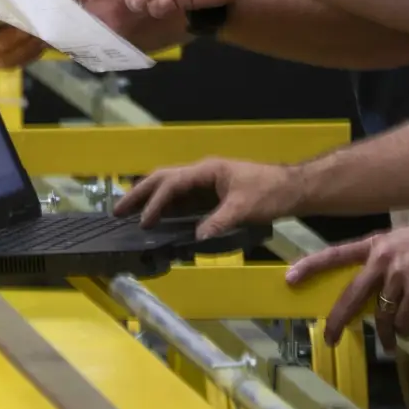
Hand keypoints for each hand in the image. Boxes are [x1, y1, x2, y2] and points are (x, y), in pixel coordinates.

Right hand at [115, 156, 298, 236]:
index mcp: (207, 171)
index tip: (144, 222)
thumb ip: (219, 222)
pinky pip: (182, 200)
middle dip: (139, 194)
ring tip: (129, 215)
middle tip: (117, 210)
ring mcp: (206, 184)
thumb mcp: (244, 208)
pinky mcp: (212, 195)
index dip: (156, 203)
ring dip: (149, 199)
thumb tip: (197, 238)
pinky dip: (166, 208)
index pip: (173, 184)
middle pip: (163, 179)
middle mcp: (202, 174)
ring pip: (170, 187)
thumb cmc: (271, 192)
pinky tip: (157, 220)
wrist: (291, 189)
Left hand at [285, 225, 408, 350]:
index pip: (337, 253)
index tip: (290, 277)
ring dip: (386, 333)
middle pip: (352, 295)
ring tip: (391, 343)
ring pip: (382, 313)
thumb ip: (388, 260)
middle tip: (330, 338)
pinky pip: (404, 319)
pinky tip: (408, 333)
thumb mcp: (405, 240)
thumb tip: (379, 291)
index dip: (311, 266)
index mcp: (377, 244)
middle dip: (338, 320)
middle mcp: (383, 259)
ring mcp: (400, 275)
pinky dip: (404, 330)